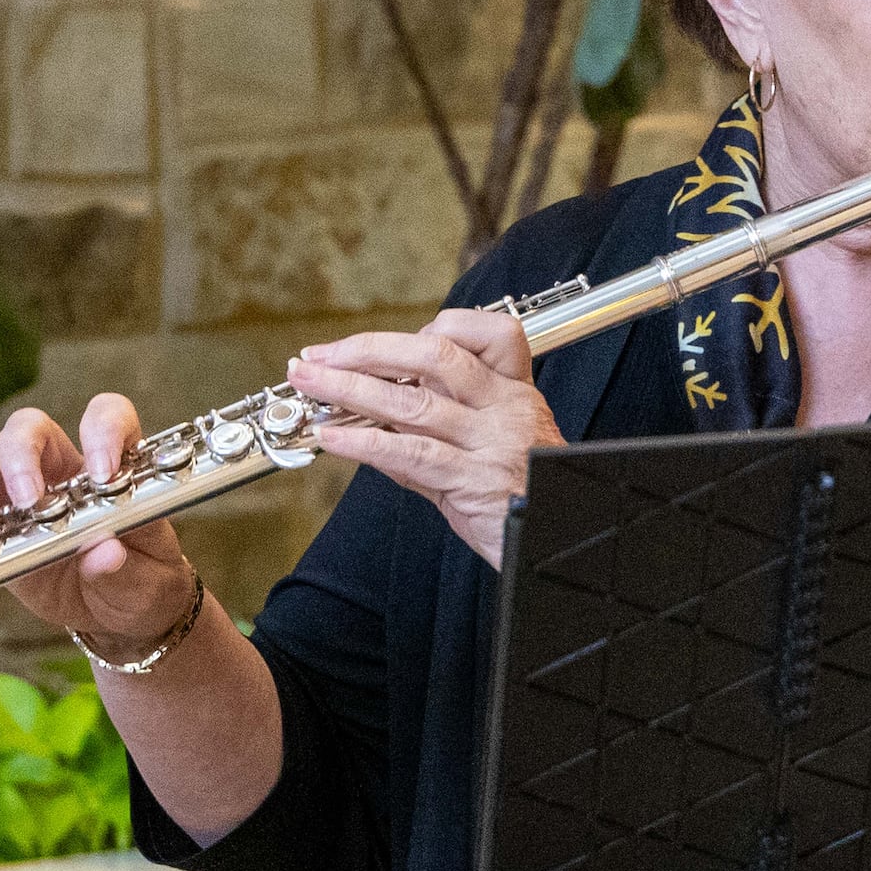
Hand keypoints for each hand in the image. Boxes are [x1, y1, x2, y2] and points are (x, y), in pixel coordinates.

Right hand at [0, 393, 198, 647]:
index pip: (107, 418)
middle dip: (21, 457)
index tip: (101, 472)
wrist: (120, 615)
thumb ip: (126, 567)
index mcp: (111, 469)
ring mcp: (20, 496)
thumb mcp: (148, 580)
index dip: (103, 431)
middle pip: (29, 431)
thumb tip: (105, 552)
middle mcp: (61, 471)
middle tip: (27, 499)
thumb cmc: (144, 580)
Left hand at [287, 309, 560, 567]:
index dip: (438, 328)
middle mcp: (507, 409)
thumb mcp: (491, 448)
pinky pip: (411, 454)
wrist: (561, 542)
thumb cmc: (524, 497)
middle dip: (367, 351)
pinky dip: (364, 443)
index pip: (490, 332)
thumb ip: (435, 428)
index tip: (390, 345)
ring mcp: (493, 443)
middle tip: (320, 357)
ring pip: (413, 401)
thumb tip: (372, 417)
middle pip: (435, 356)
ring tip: (309, 385)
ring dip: (349, 389)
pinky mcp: (474, 480)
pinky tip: (333, 439)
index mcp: (516, 392)